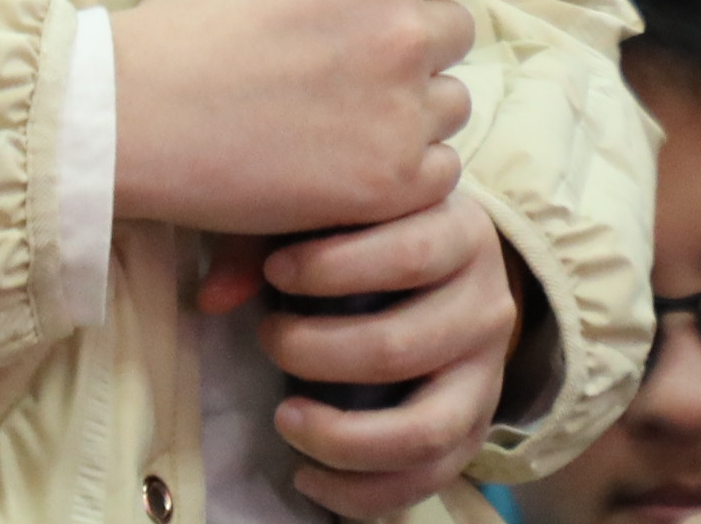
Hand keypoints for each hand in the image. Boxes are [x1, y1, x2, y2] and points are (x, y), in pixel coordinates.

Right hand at [110, 0, 475, 234]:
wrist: (139, 119)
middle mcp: (405, 30)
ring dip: (416, 109)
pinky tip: (359, 167)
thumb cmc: (175, 30)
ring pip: (453, 104)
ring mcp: (403, 110)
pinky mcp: (392, 182)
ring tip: (356, 123)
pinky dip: (408, 172)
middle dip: (419, 43)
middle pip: (457, 30)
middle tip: (365, 65)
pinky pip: (441, 173)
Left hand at [225, 189, 517, 517]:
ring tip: (285, 418)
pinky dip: (361, 492)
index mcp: (461, 232)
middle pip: (400, 348)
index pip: (407, 255)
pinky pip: (427, 480)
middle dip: (316, 354)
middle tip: (268, 338)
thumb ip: (271, 235)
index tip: (273, 272)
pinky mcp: (475, 430)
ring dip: (341, 436)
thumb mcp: (340, 209)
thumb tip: (213, 295)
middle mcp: (488, 304)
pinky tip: (307, 474)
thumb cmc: (379, 231)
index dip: (330, 268)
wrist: (454, 268)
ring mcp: (488, 375)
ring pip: (423, 429)